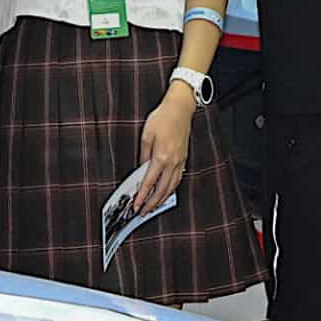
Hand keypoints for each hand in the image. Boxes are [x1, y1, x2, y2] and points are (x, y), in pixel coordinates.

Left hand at [132, 89, 193, 223]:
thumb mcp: (146, 135)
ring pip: (172, 186)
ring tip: (154, 206)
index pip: (149, 182)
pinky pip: (177, 179)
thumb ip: (143, 155)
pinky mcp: (184, 159)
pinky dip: (171, 189)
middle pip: (162, 189)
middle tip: (144, 211)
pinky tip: (166, 192)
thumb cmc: (162, 119)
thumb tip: (141, 169)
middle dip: (152, 203)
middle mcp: (173, 162)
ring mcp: (180, 161)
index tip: (136, 205)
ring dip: (162, 199)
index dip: (142, 196)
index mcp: (161, 157)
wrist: (180, 109)